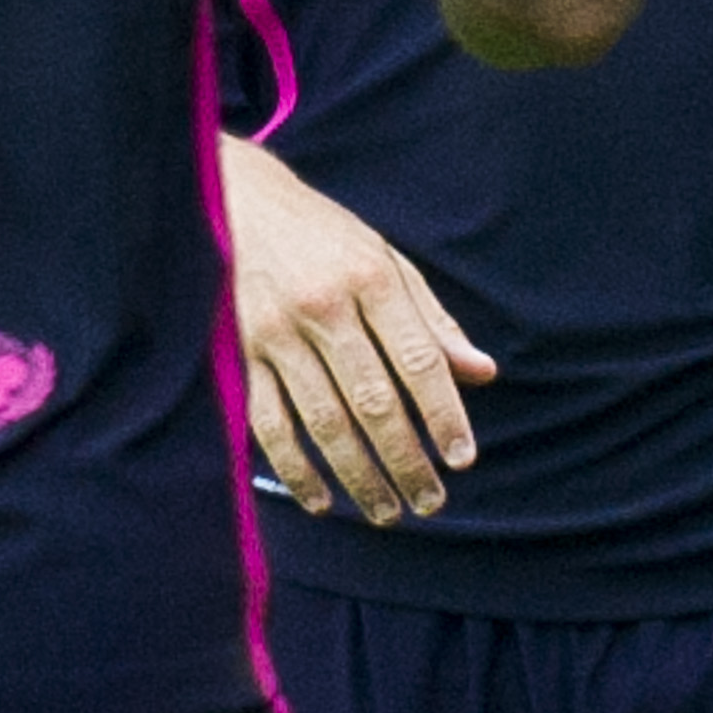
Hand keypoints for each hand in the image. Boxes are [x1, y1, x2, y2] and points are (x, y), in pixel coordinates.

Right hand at [223, 133, 498, 521]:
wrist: (231, 200)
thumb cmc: (323, 237)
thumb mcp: (385, 260)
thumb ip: (431, 320)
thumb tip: (481, 373)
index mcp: (371, 279)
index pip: (419, 361)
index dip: (444, 415)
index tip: (463, 459)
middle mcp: (324, 308)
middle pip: (373, 401)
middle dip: (405, 460)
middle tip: (430, 502)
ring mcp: (275, 333)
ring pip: (323, 421)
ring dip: (357, 476)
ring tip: (387, 512)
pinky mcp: (237, 354)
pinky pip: (269, 424)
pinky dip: (295, 469)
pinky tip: (320, 501)